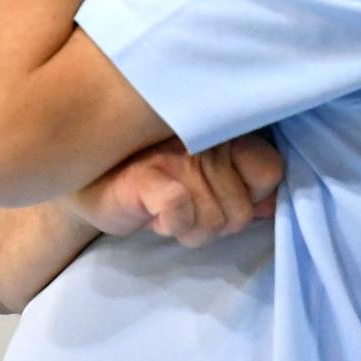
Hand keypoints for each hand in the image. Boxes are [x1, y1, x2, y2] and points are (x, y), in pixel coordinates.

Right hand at [70, 133, 284, 247]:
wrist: (87, 181)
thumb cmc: (153, 179)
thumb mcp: (206, 182)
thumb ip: (243, 190)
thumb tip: (273, 206)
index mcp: (225, 131)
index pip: (270, 171)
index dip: (253, 198)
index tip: (225, 198)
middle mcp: (204, 137)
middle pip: (241, 211)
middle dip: (215, 224)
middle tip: (186, 208)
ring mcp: (176, 157)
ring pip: (212, 221)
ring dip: (189, 229)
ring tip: (167, 209)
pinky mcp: (146, 177)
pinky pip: (180, 214)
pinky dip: (170, 224)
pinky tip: (153, 213)